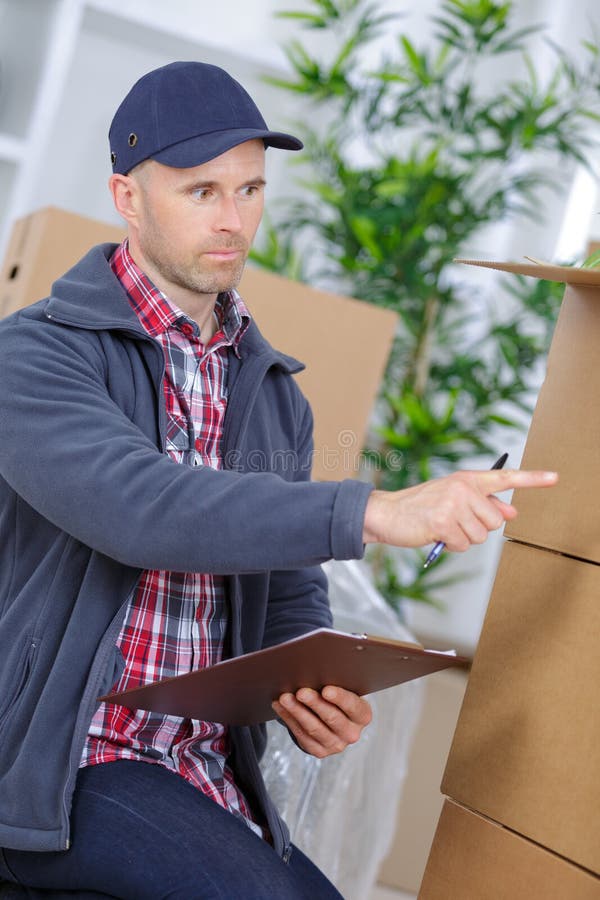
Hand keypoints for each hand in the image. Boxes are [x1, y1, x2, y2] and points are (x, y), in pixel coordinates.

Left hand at [272, 685, 371, 758]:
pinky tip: (279, 706)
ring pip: (313, 728)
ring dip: (297, 711)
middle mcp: (352, 733)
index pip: (353, 706)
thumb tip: (313, 673)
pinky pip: (301, 735)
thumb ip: (334, 683)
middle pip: (332, 718)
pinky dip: (289, 719)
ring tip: (285, 698)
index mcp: (362, 715)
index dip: (339, 698)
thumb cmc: (337, 697)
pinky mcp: (319, 751)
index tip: (326, 690)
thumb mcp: (343, 689)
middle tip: (301, 692)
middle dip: (314, 704)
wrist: (333, 718)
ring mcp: (336, 745)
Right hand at [362, 468, 557, 549]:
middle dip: (478, 528)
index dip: (533, 479)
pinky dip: (451, 546)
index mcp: (468, 479)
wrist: (387, 513)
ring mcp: (453, 504)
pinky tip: (436, 535)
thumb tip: (511, 512)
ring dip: (463, 539)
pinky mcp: (443, 522)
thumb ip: (483, 503)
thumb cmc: (421, 507)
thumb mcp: (454, 499)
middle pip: (495, 521)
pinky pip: (463, 545)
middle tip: (455, 522)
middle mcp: (462, 488)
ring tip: (443, 528)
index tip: (554, 478)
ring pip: (480, 536)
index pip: (505, 478)